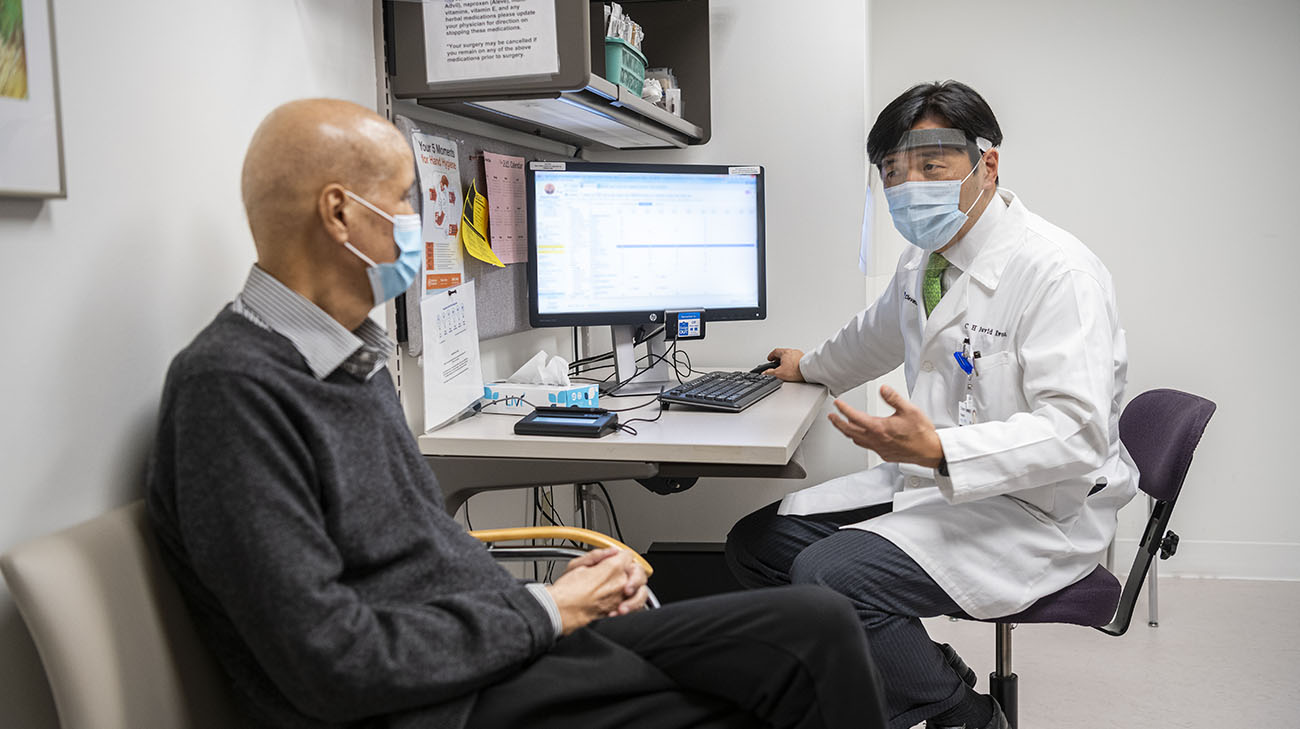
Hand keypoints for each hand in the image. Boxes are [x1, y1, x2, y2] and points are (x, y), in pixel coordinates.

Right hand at [546, 549, 647, 633]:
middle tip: (620, 573)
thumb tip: (610, 552)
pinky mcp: (619, 614)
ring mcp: (621, 600)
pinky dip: (631, 606)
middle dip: (632, 571)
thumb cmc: (564, 593)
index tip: (614, 559)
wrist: (560, 613)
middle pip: (639, 572)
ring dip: (635, 589)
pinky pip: (635, 609)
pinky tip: (621, 605)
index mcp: (612, 568)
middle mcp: (620, 584)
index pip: (627, 555)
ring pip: (642, 592)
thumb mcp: (576, 565)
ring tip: (625, 591)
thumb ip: (597, 555)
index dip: (620, 556)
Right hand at [765, 348, 805, 381]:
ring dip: (787, 360)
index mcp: (785, 352)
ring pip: (791, 356)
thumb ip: (770, 372)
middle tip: (777, 363)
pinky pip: (797, 359)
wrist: (808, 371)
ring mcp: (799, 354)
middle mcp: (792, 351)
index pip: (775, 351)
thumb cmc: (796, 370)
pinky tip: (794, 368)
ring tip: (786, 367)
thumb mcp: (779, 373)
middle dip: (779, 358)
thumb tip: (765, 373)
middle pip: (783, 353)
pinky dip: (794, 363)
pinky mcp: (805, 359)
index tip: (770, 358)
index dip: (771, 355)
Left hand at [828, 385, 943, 467]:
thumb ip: (894, 398)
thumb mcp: (910, 410)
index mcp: (880, 428)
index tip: (838, 404)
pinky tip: (861, 437)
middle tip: (832, 417)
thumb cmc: (922, 433)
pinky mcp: (884, 454)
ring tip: (842, 425)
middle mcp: (877, 440)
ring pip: (857, 440)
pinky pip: (866, 446)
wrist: (930, 451)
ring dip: (847, 432)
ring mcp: (879, 448)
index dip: (844, 409)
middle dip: (838, 423)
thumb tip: (883, 389)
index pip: (855, 417)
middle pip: (850, 431)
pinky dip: (859, 439)